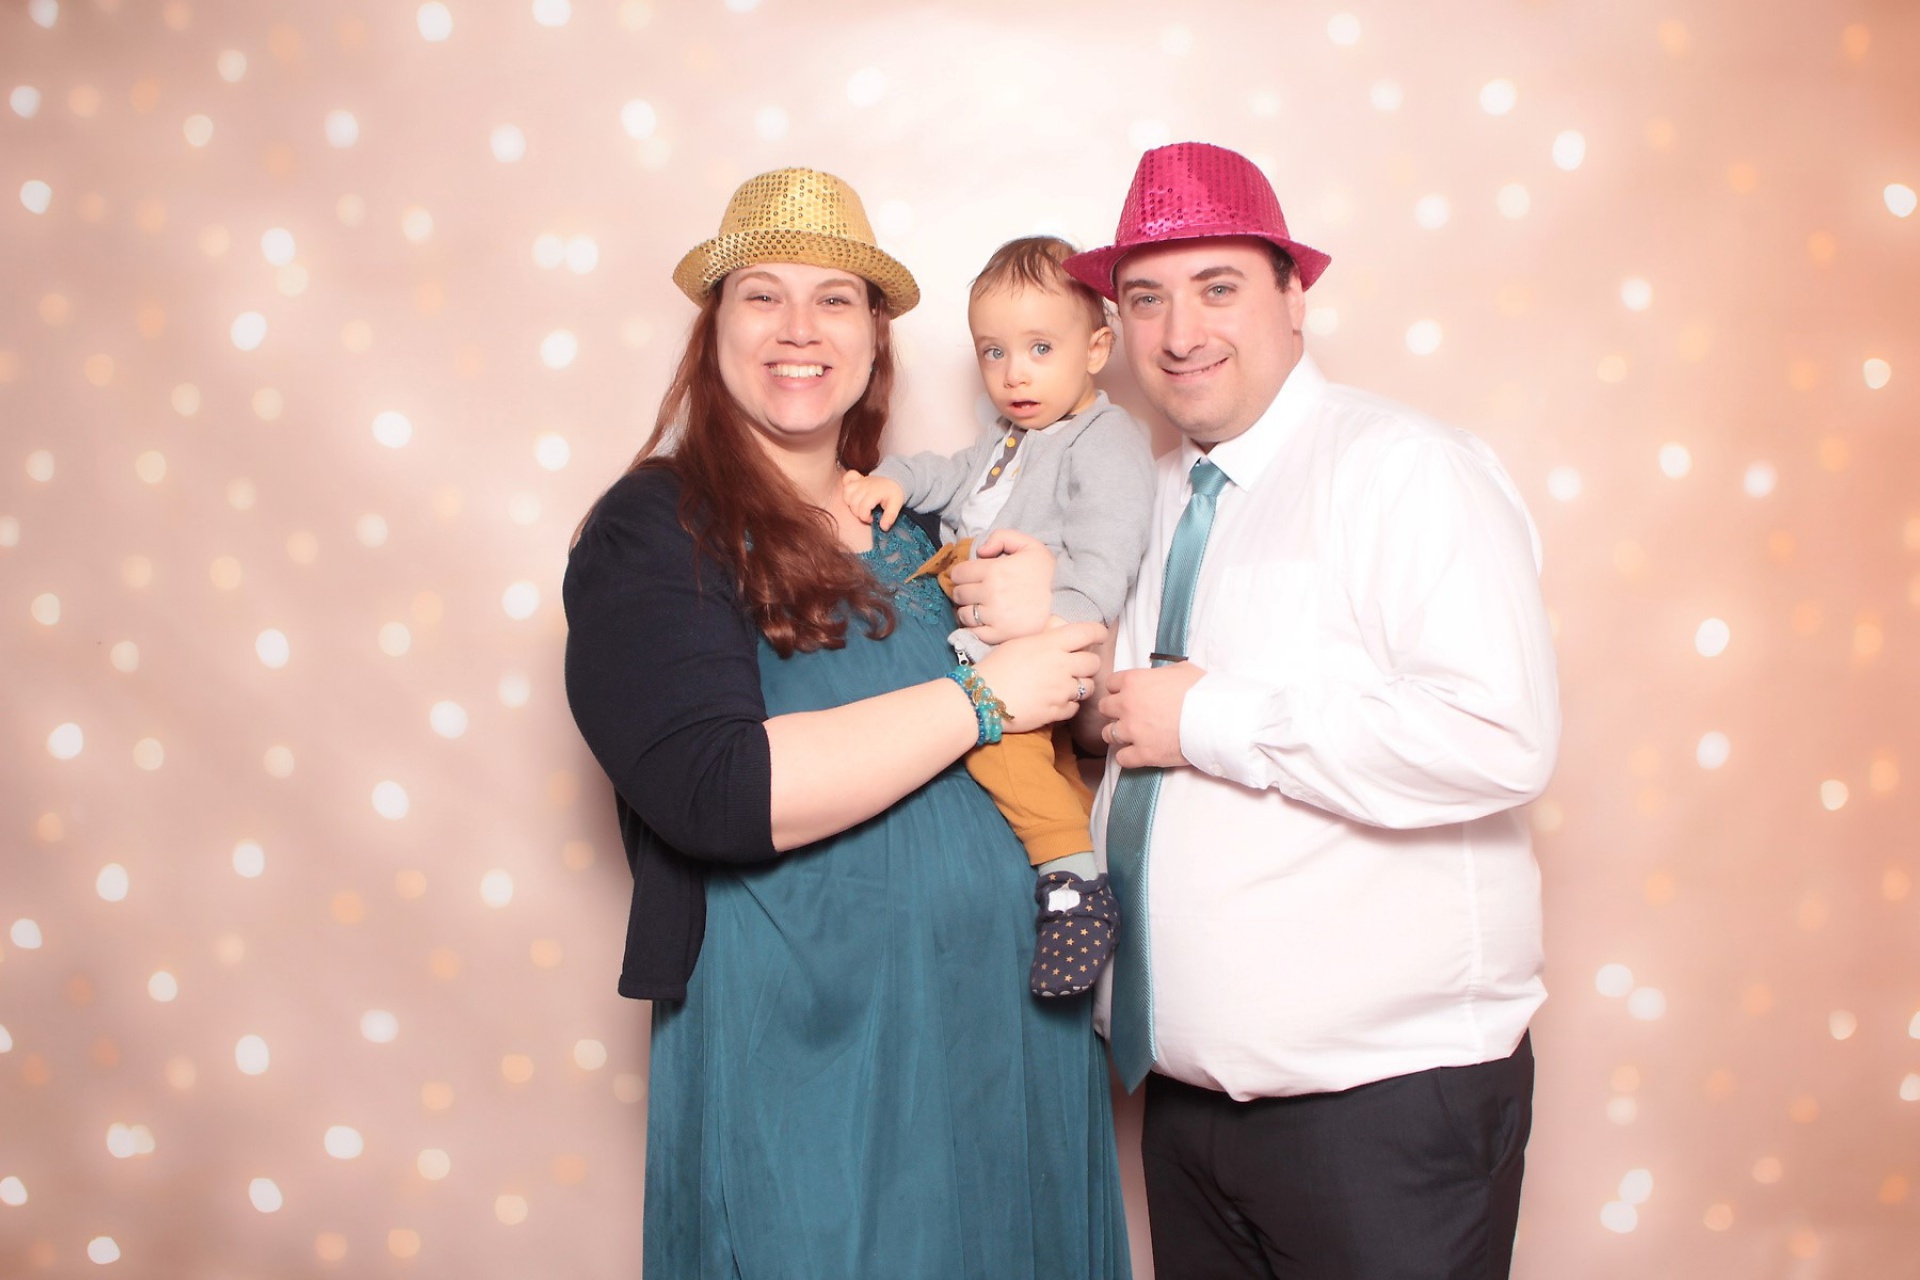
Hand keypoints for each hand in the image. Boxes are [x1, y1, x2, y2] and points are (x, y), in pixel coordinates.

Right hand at [841, 471, 905, 528]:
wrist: (894, 480)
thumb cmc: (894, 494)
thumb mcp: (896, 506)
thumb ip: (890, 517)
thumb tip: (883, 527)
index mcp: (875, 493)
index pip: (863, 508)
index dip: (865, 517)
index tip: (872, 519)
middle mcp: (865, 486)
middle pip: (853, 503)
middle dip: (858, 513)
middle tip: (867, 514)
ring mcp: (860, 481)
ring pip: (847, 493)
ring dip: (850, 503)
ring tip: (859, 507)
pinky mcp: (856, 479)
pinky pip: (846, 479)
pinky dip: (847, 487)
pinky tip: (852, 494)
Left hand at [948, 528, 1054, 643]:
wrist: (1068, 601)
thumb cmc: (1047, 573)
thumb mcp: (1029, 545)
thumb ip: (1002, 537)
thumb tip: (980, 551)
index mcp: (995, 570)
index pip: (958, 573)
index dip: (961, 573)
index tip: (969, 576)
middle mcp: (991, 593)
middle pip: (959, 594)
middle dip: (964, 590)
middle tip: (975, 591)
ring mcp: (995, 616)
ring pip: (964, 614)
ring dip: (968, 610)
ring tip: (981, 607)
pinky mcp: (1000, 635)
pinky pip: (974, 632)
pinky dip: (975, 627)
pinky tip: (986, 621)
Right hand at [972, 621, 1105, 728]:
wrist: (980, 699)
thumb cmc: (995, 668)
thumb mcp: (1020, 643)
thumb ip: (1045, 640)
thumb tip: (1060, 639)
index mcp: (1050, 644)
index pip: (1088, 632)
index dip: (1098, 632)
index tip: (1099, 636)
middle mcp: (1060, 665)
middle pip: (1093, 663)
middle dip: (1088, 664)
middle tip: (1078, 666)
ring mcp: (1060, 690)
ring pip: (1087, 687)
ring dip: (1080, 686)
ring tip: (1066, 685)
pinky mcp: (1056, 712)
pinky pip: (1074, 707)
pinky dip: (1068, 704)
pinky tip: (1055, 701)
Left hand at [1098, 663, 1204, 768]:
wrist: (1216, 718)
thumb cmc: (1202, 691)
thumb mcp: (1181, 669)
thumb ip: (1160, 673)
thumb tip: (1159, 677)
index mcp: (1134, 681)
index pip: (1111, 683)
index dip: (1120, 689)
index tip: (1129, 694)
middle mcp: (1127, 705)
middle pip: (1105, 708)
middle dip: (1115, 711)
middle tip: (1130, 715)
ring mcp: (1133, 731)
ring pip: (1108, 734)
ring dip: (1118, 734)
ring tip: (1132, 735)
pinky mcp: (1143, 753)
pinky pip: (1121, 758)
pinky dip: (1127, 756)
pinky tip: (1137, 752)